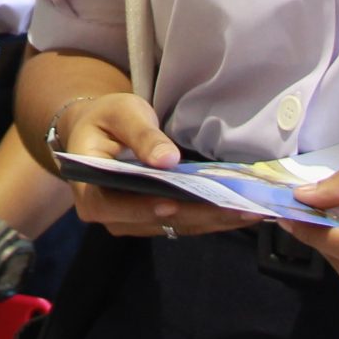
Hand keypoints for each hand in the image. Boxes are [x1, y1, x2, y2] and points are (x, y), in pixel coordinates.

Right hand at [55, 93, 260, 238]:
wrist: (97, 130)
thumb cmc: (106, 117)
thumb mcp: (121, 113)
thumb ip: (142, 134)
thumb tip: (167, 159)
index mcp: (89, 189)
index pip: (112, 205)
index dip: (141, 207)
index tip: (173, 203)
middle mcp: (109, 214)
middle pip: (153, 220)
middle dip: (197, 213)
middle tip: (237, 207)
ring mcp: (131, 221)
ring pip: (174, 226)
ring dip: (212, 219)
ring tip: (249, 210)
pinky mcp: (152, 221)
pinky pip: (183, 223)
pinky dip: (211, 217)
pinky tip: (239, 211)